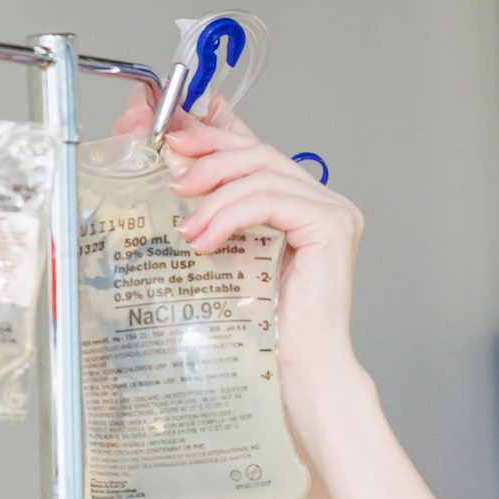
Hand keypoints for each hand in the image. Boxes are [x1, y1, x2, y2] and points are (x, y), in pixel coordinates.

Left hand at [113, 96, 363, 432]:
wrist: (299, 372)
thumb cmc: (265, 326)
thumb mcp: (224, 255)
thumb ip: (209, 214)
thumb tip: (170, 176)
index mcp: (298, 201)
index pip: (252, 146)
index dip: (211, 128)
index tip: (169, 127)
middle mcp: (320, 199)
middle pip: (256, 150)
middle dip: (205, 151)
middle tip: (166, 164)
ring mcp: (332, 209)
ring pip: (261, 171)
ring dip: (213, 192)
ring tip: (184, 222)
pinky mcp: (332, 224)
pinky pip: (271, 200)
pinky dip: (231, 214)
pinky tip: (205, 239)